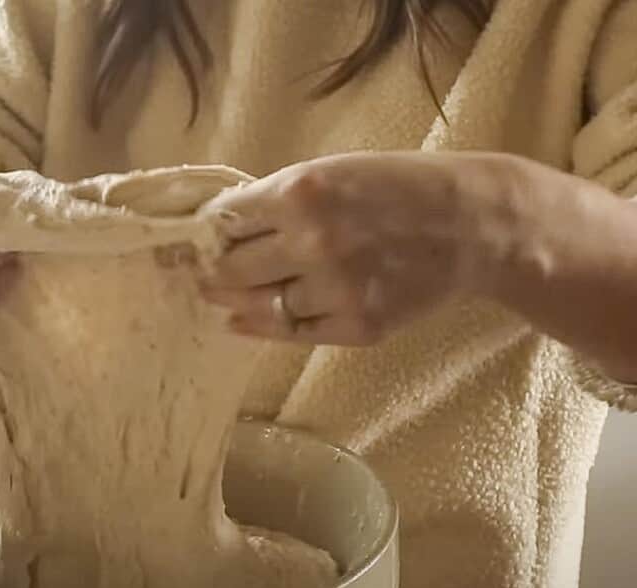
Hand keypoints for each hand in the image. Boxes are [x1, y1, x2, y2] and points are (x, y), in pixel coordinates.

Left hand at [199, 152, 518, 344]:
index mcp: (302, 192)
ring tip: (220, 297)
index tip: (196, 240)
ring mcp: (335, 290)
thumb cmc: (399, 187)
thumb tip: (217, 227)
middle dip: (211, 270)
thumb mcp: (333, 171)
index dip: (205, 232)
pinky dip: (260, 327)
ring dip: (232, 301)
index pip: (224, 220)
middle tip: (200, 272)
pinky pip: (291, 332)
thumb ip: (276, 199)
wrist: (475, 225)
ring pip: (256, 306)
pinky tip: (243, 322)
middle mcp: (313, 242)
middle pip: (231, 269)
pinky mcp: (357, 326)